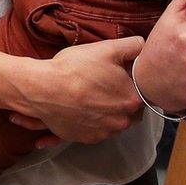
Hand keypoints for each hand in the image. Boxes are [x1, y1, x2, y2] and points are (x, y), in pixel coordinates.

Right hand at [5, 35, 142, 143]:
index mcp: (132, 101)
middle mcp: (121, 122)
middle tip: (103, 86)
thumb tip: (143, 45)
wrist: (42, 89)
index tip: (120, 79)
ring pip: (111, 122)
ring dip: (106, 113)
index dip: (132, 85)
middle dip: (120, 101)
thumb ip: (133, 46)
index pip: (143, 96)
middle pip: (128, 111)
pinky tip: (80, 108)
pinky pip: (94, 131)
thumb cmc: (75, 68)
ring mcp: (102, 133)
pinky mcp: (85, 139)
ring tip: (89, 97)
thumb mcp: (107, 49)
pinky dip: (90, 122)